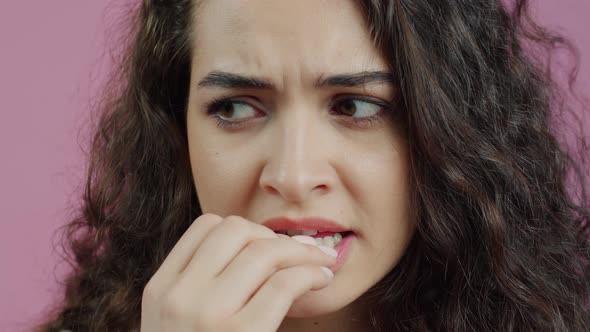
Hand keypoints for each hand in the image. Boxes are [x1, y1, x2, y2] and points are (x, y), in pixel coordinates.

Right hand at [140, 213, 336, 331]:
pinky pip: (283, 284)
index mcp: (160, 289)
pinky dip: (310, 275)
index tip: (268, 246)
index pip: (206, 226)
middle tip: (299, 252)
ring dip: (301, 251)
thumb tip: (260, 251)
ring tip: (319, 264)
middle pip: (236, 230)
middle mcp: (179, 297)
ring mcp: (207, 316)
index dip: (244, 230)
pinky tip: (320, 281)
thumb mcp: (177, 324)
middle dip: (274, 236)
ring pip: (263, 251)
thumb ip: (200, 288)